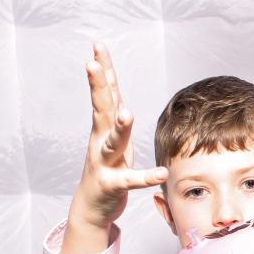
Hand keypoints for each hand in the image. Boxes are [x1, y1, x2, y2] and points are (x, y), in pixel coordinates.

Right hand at [62, 44, 167, 253]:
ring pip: (112, 143)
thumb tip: (116, 86)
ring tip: (128, 114)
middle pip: (101, 109)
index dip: (102, 70)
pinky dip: (146, 177)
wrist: (91, 207)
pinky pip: (131, 181)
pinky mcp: (112, 184)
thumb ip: (114, 113)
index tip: (98, 46)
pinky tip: (161, 173)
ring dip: (120, 129)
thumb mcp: (111, 137)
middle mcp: (100, 140)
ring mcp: (104, 162)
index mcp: (104, 128)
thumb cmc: (107, 168)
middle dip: (98, 86)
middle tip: (92, 64)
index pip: (106, 94)